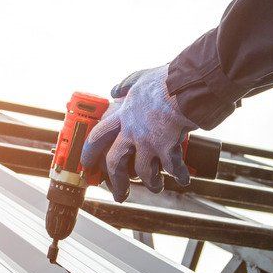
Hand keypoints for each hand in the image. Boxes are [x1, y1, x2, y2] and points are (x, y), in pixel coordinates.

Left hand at [80, 65, 198, 201]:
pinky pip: (172, 169)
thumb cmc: (165, 81)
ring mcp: (148, 142)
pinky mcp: (166, 148)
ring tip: (156, 187)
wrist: (185, 86)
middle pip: (115, 162)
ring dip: (151, 183)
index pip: (98, 136)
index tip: (87, 164)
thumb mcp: (139, 78)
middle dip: (116, 182)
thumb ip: (126, 85)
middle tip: (119, 194)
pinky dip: (179, 176)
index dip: (89, 152)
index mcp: (123, 115)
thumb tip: (115, 90)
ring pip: (143, 172)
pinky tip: (183, 179)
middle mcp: (132, 131)